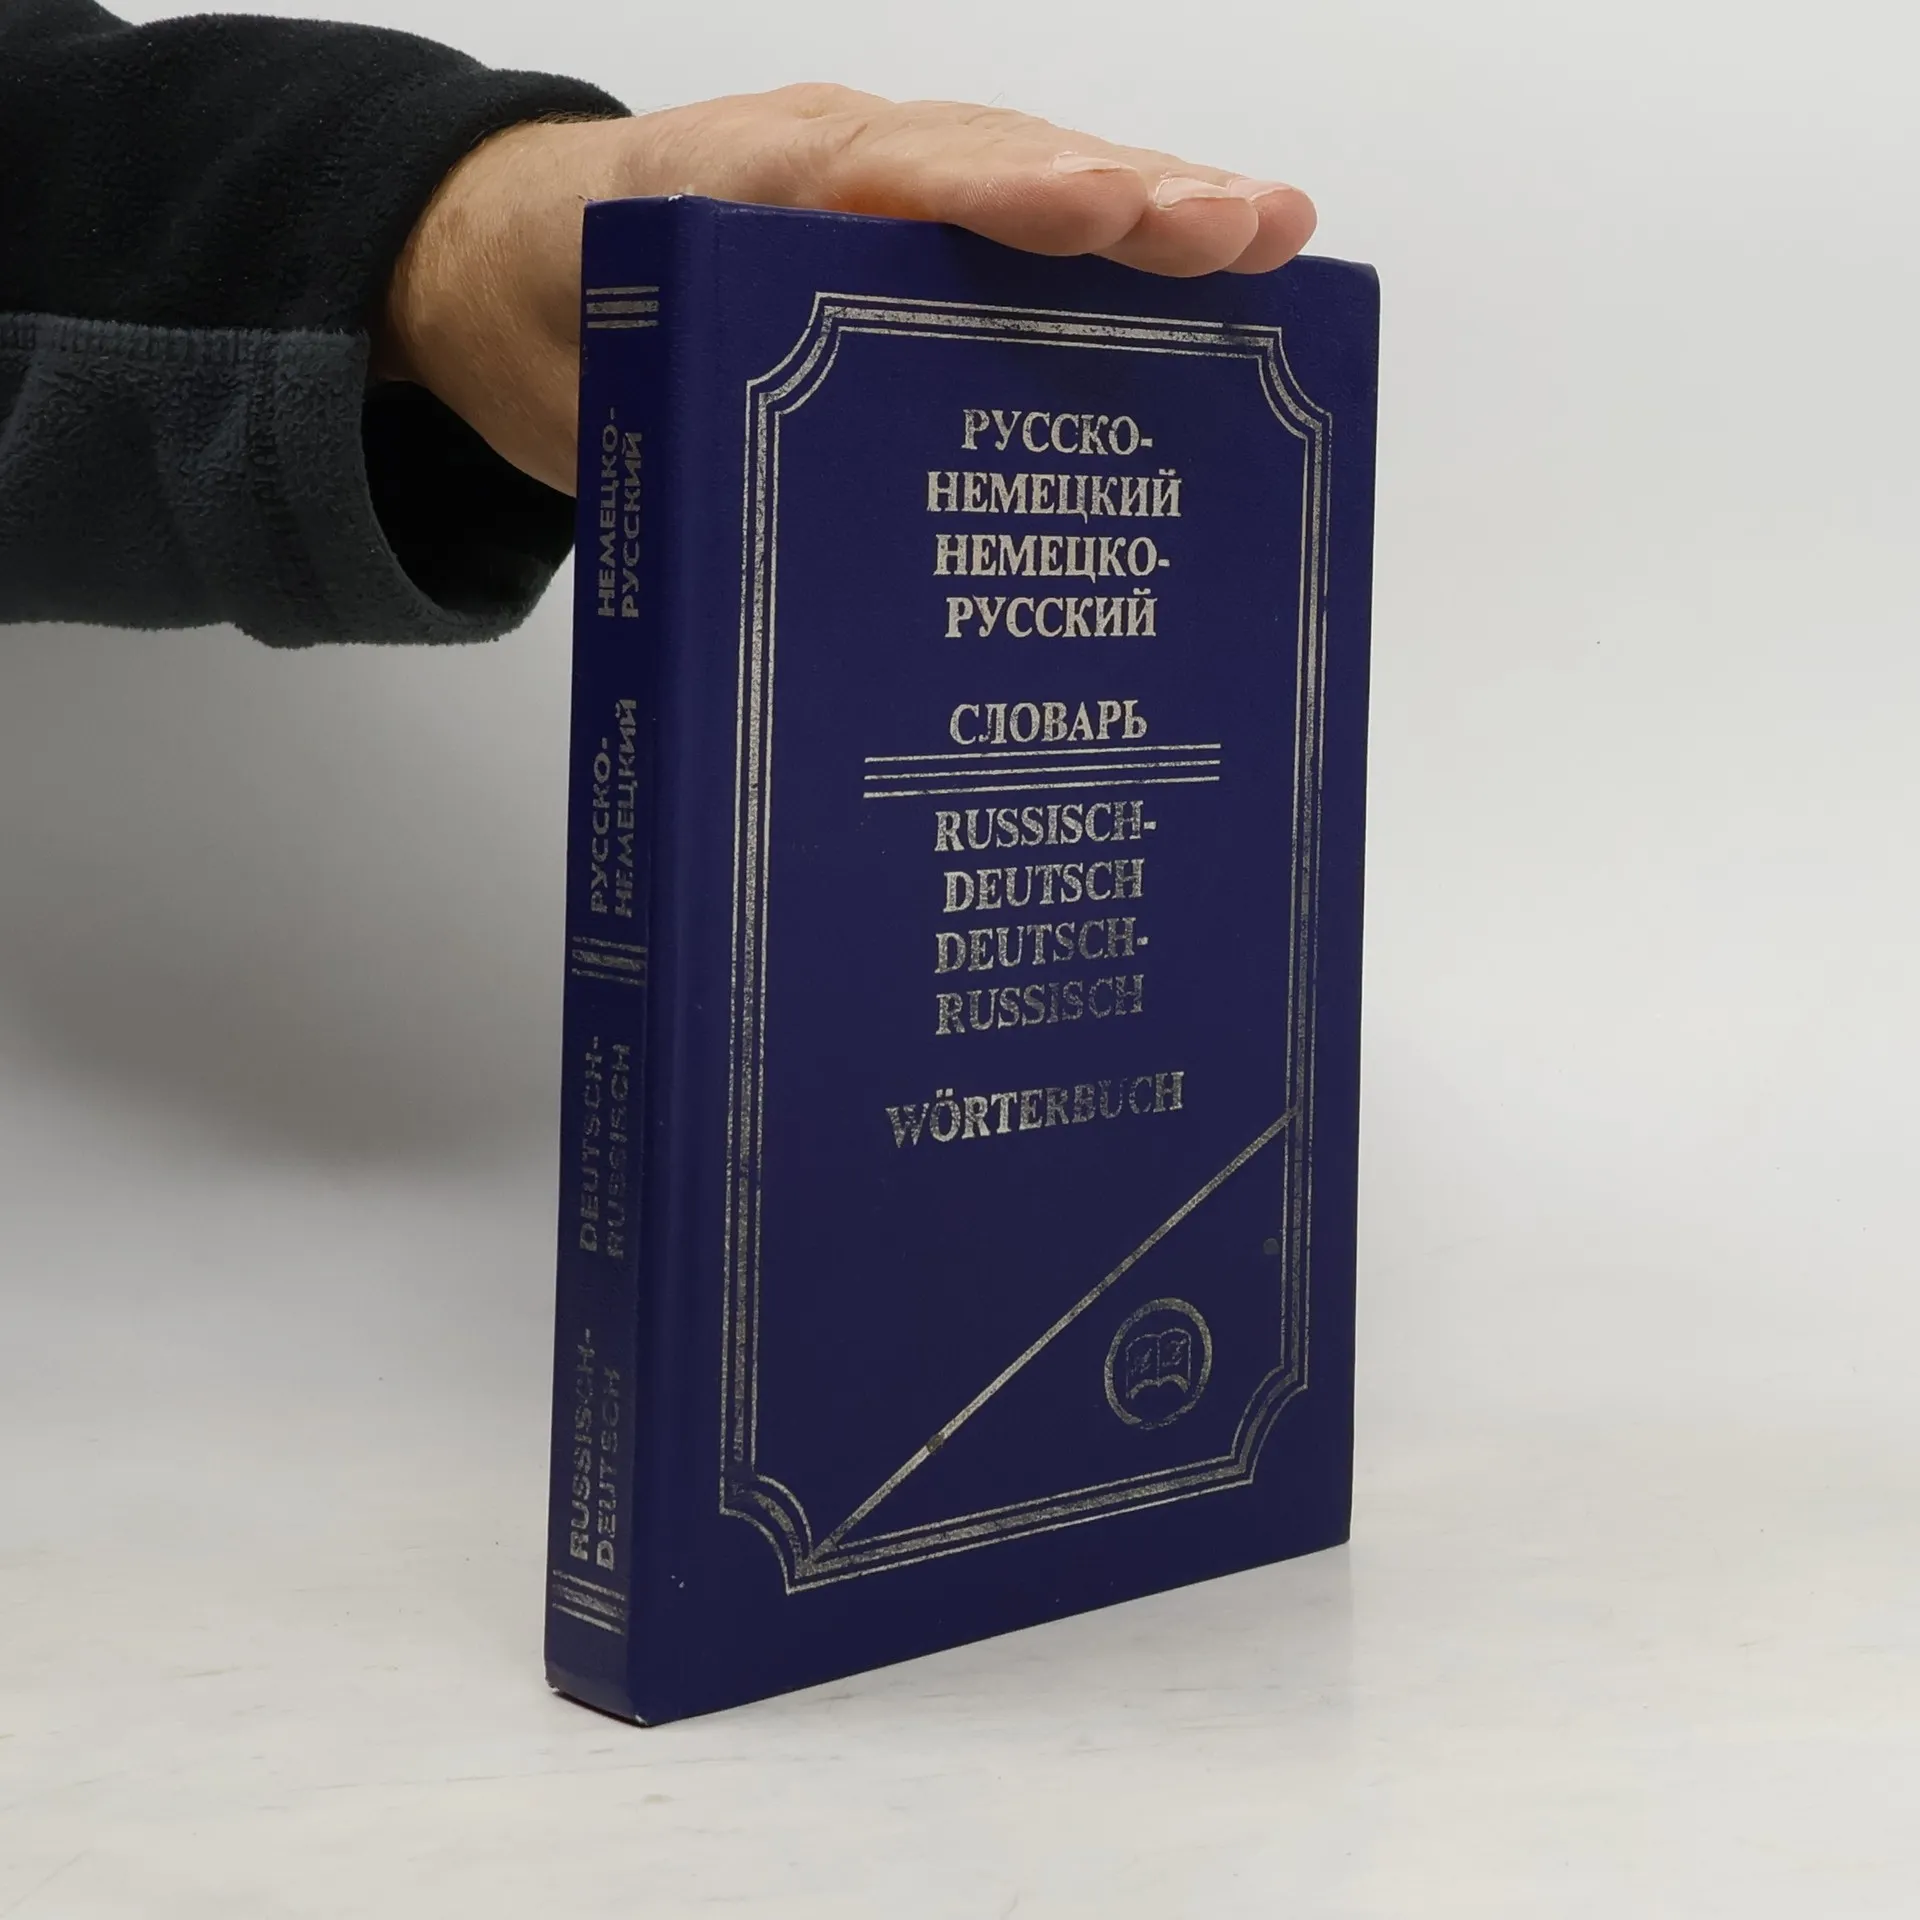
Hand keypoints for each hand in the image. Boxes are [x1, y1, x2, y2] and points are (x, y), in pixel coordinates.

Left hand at [378, 86, 1316, 495]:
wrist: (516, 276)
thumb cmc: (563, 321)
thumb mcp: (587, 380)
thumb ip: (672, 425)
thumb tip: (776, 546)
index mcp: (749, 189)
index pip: (889, 175)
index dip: (998, 197)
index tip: (1095, 214)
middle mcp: (841, 176)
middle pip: (999, 165)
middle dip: (1128, 196)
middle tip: (1245, 227)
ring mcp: (890, 204)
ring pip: (1032, 189)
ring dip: (1153, 215)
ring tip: (1272, 239)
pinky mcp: (913, 251)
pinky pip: (1022, 244)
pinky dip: (1118, 261)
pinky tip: (1208, 294)